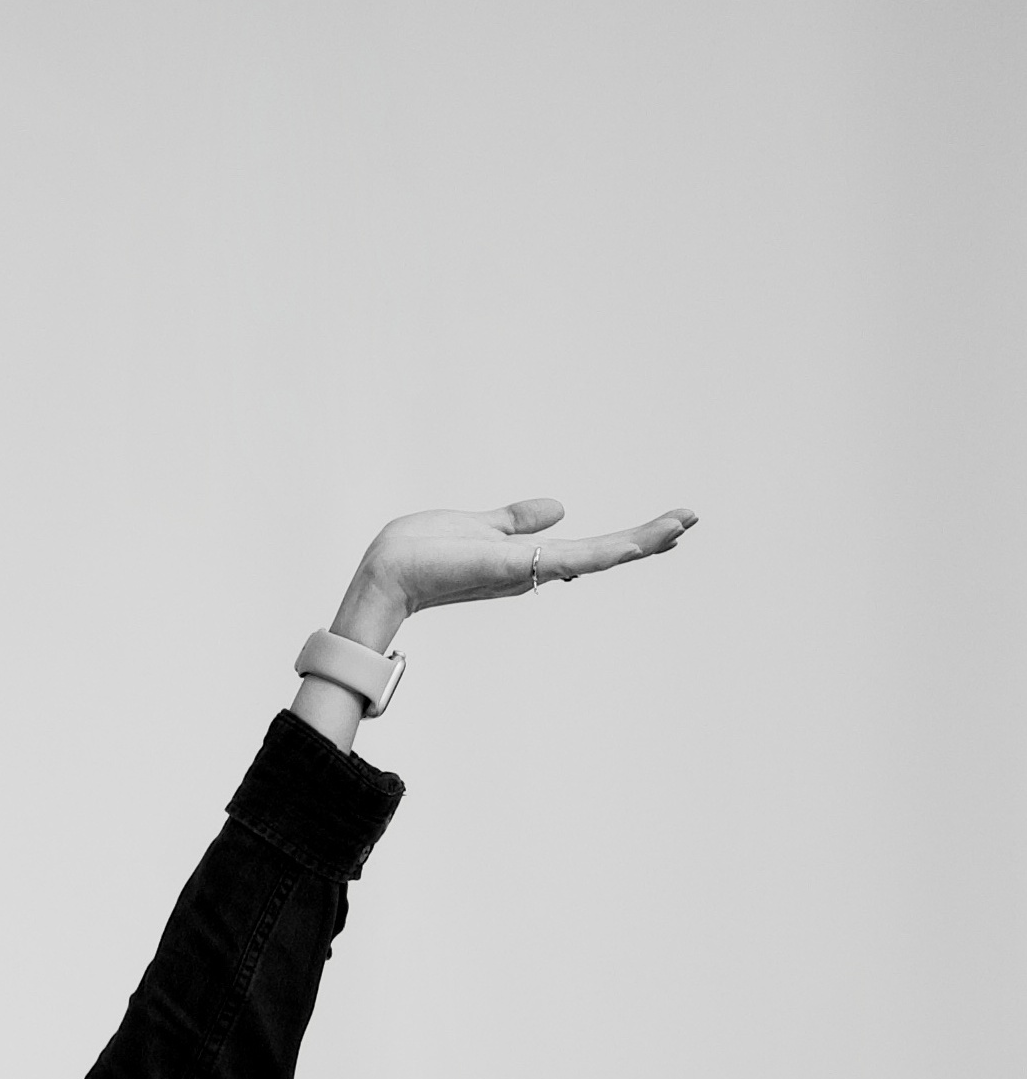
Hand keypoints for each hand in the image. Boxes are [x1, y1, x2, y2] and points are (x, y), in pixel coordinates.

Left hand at [335, 497, 695, 636]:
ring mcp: (528, 571)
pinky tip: (639, 543)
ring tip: (682, 525)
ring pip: (597, 557)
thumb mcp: (480, 525)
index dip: (622, 539)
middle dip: (645, 540)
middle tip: (689, 522)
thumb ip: (517, 519)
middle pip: (600, 556)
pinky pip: (571, 559)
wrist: (388, 571)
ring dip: (642, 541)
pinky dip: (607, 552)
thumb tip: (559, 507)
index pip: (584, 550)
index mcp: (525, 560)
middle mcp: (533, 571)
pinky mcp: (518, 568)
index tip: (660, 527)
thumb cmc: (420, 552)